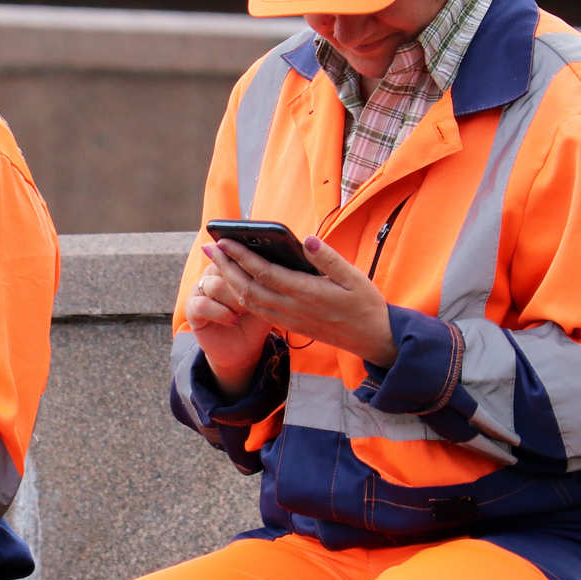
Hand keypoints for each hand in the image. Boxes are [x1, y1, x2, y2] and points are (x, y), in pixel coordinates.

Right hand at [186, 250, 277, 397]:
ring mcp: (199, 291)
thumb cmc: (256, 320)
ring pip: (214, 285)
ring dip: (233, 300)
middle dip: (242, 285)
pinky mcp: (191, 309)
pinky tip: (232, 320)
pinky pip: (203, 304)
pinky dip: (221, 313)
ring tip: (243, 312)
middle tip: (255, 299)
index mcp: (228, 266)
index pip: (233, 253)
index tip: (260, 271)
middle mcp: (211, 274)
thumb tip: (278, 260)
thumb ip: (266, 279)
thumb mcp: (266, 298)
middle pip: (223, 267)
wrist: (242, 348)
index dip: (245, 260)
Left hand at [202, 237, 395, 369]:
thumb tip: (307, 240)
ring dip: (230, 282)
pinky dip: (242, 296)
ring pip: (249, 302)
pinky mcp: (290, 325)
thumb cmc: (365, 305)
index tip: (225, 242)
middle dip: (226, 268)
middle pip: (248, 289)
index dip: (241, 258)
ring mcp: (289, 319)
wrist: (372, 339)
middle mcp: (293, 308)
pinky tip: (237, 283)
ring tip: (217, 263)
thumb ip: (328, 259)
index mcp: (307, 293)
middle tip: (209, 249)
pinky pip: (258, 311)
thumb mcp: (354, 277)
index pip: (265, 274)